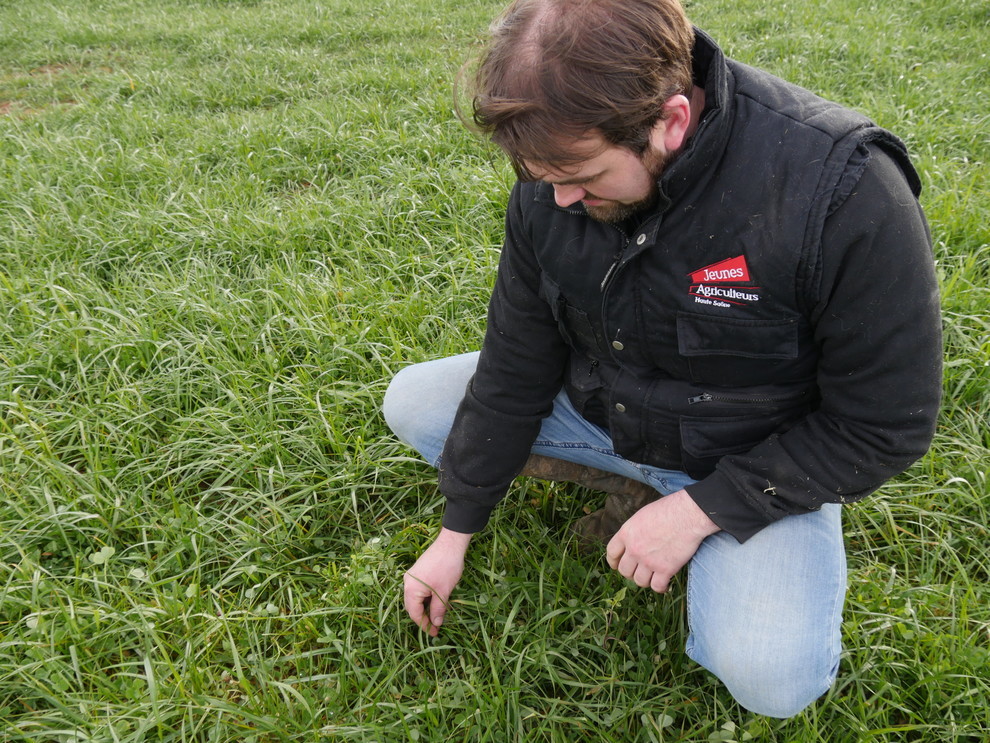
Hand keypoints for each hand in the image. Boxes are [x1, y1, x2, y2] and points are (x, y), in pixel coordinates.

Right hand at [403, 528, 471, 636]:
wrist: (450, 544)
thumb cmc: (446, 568)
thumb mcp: (443, 592)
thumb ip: (438, 609)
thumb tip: (435, 623)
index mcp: (410, 589)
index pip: (414, 613)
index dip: (424, 625)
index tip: (434, 633)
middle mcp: (407, 582)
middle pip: (412, 606)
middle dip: (423, 617)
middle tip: (436, 627)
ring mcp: (412, 576)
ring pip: (416, 598)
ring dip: (426, 608)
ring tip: (437, 616)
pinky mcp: (418, 572)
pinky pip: (419, 590)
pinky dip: (427, 598)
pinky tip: (436, 601)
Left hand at [605, 489, 719, 592]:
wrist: (688, 515)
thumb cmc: (669, 510)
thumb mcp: (642, 515)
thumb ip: (635, 531)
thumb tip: (635, 540)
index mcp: (626, 533)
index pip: (611, 553)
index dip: (613, 561)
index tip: (617, 565)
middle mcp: (634, 549)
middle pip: (624, 570)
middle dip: (630, 573)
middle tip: (638, 572)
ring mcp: (649, 561)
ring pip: (639, 581)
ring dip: (645, 581)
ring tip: (652, 577)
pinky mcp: (665, 569)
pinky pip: (657, 586)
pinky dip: (661, 588)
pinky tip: (665, 585)